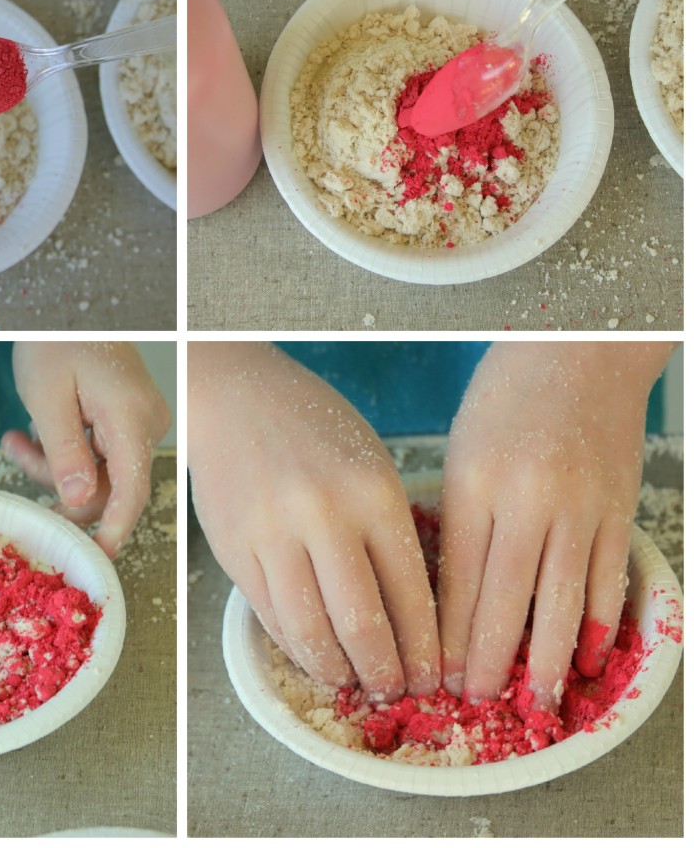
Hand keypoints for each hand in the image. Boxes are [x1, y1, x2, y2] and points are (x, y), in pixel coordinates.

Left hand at [1, 342, 170, 557]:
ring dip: (53, 464)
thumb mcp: (47, 397)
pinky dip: (65, 450)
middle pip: (105, 485)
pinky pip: (98, 455)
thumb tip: (78, 503)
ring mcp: (140, 422)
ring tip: (17, 436)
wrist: (70, 312)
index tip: (95, 560)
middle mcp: (146, 423)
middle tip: (15, 451)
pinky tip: (38, 429)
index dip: (114, 530)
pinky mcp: (130, 421)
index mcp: (131, 418)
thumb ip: (64, 453)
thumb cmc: (56, 341)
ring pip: (96, 473)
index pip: (131, 491)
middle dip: (55, 481)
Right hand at [189, 342, 438, 699]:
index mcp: (372, 492)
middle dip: (386, 672)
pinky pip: (271, 618)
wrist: (234, 397)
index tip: (433, 674)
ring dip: (338, 670)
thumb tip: (410, 615)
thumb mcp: (371, 463)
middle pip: (364, 624)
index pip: (410, 593)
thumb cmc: (312, 427)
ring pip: (311, 632)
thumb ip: (390, 530)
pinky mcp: (235, 550)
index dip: (425, 647)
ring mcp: (273, 536)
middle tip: (396, 689)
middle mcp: (323, 516)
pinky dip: (297, 646)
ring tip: (354, 681)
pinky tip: (314, 653)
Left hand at [439, 342, 675, 710]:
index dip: (449, 633)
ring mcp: (580, 505)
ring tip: (532, 698)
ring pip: (562, 598)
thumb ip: (459, 517)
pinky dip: (597, 624)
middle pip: (507, 597)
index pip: (458, 576)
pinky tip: (584, 656)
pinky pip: (608, 578)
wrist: (579, 354)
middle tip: (476, 700)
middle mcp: (527, 498)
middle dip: (490, 658)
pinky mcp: (619, 508)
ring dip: (546, 657)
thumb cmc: (504, 397)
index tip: (437, 673)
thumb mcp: (462, 450)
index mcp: (475, 481)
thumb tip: (450, 593)